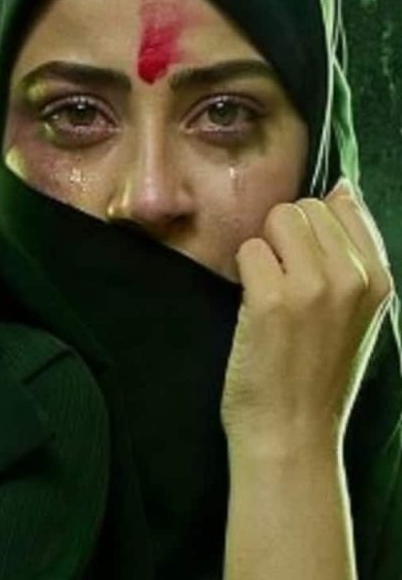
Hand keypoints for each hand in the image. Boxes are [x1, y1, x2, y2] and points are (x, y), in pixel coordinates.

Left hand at [222, 180, 393, 460]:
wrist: (293, 433)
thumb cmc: (317, 374)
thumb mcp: (358, 313)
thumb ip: (353, 253)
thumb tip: (342, 189)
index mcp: (380, 280)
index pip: (343, 205)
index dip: (311, 226)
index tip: (303, 259)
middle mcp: (353, 277)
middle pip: (303, 208)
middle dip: (283, 236)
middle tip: (280, 282)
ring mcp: (314, 286)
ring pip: (275, 220)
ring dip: (262, 251)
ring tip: (268, 293)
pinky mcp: (272, 299)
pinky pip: (247, 250)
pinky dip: (242, 273)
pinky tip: (251, 307)